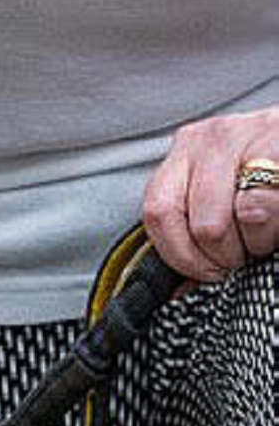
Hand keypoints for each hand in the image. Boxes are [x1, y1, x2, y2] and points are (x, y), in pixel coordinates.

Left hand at [142, 106, 278, 281]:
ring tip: (261, 237)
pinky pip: (266, 203)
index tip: (204, 272)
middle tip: (240, 256)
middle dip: (224, 256)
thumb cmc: (265, 175)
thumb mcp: (220, 194)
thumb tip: (177, 290)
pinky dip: (272, 229)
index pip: (158, 213)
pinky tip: (276, 225)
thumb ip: (191, 230)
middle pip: (203, 223)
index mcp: (185, 152)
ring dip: (254, 243)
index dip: (181, 255)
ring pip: (242, 215)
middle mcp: (212, 139)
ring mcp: (251, 134)